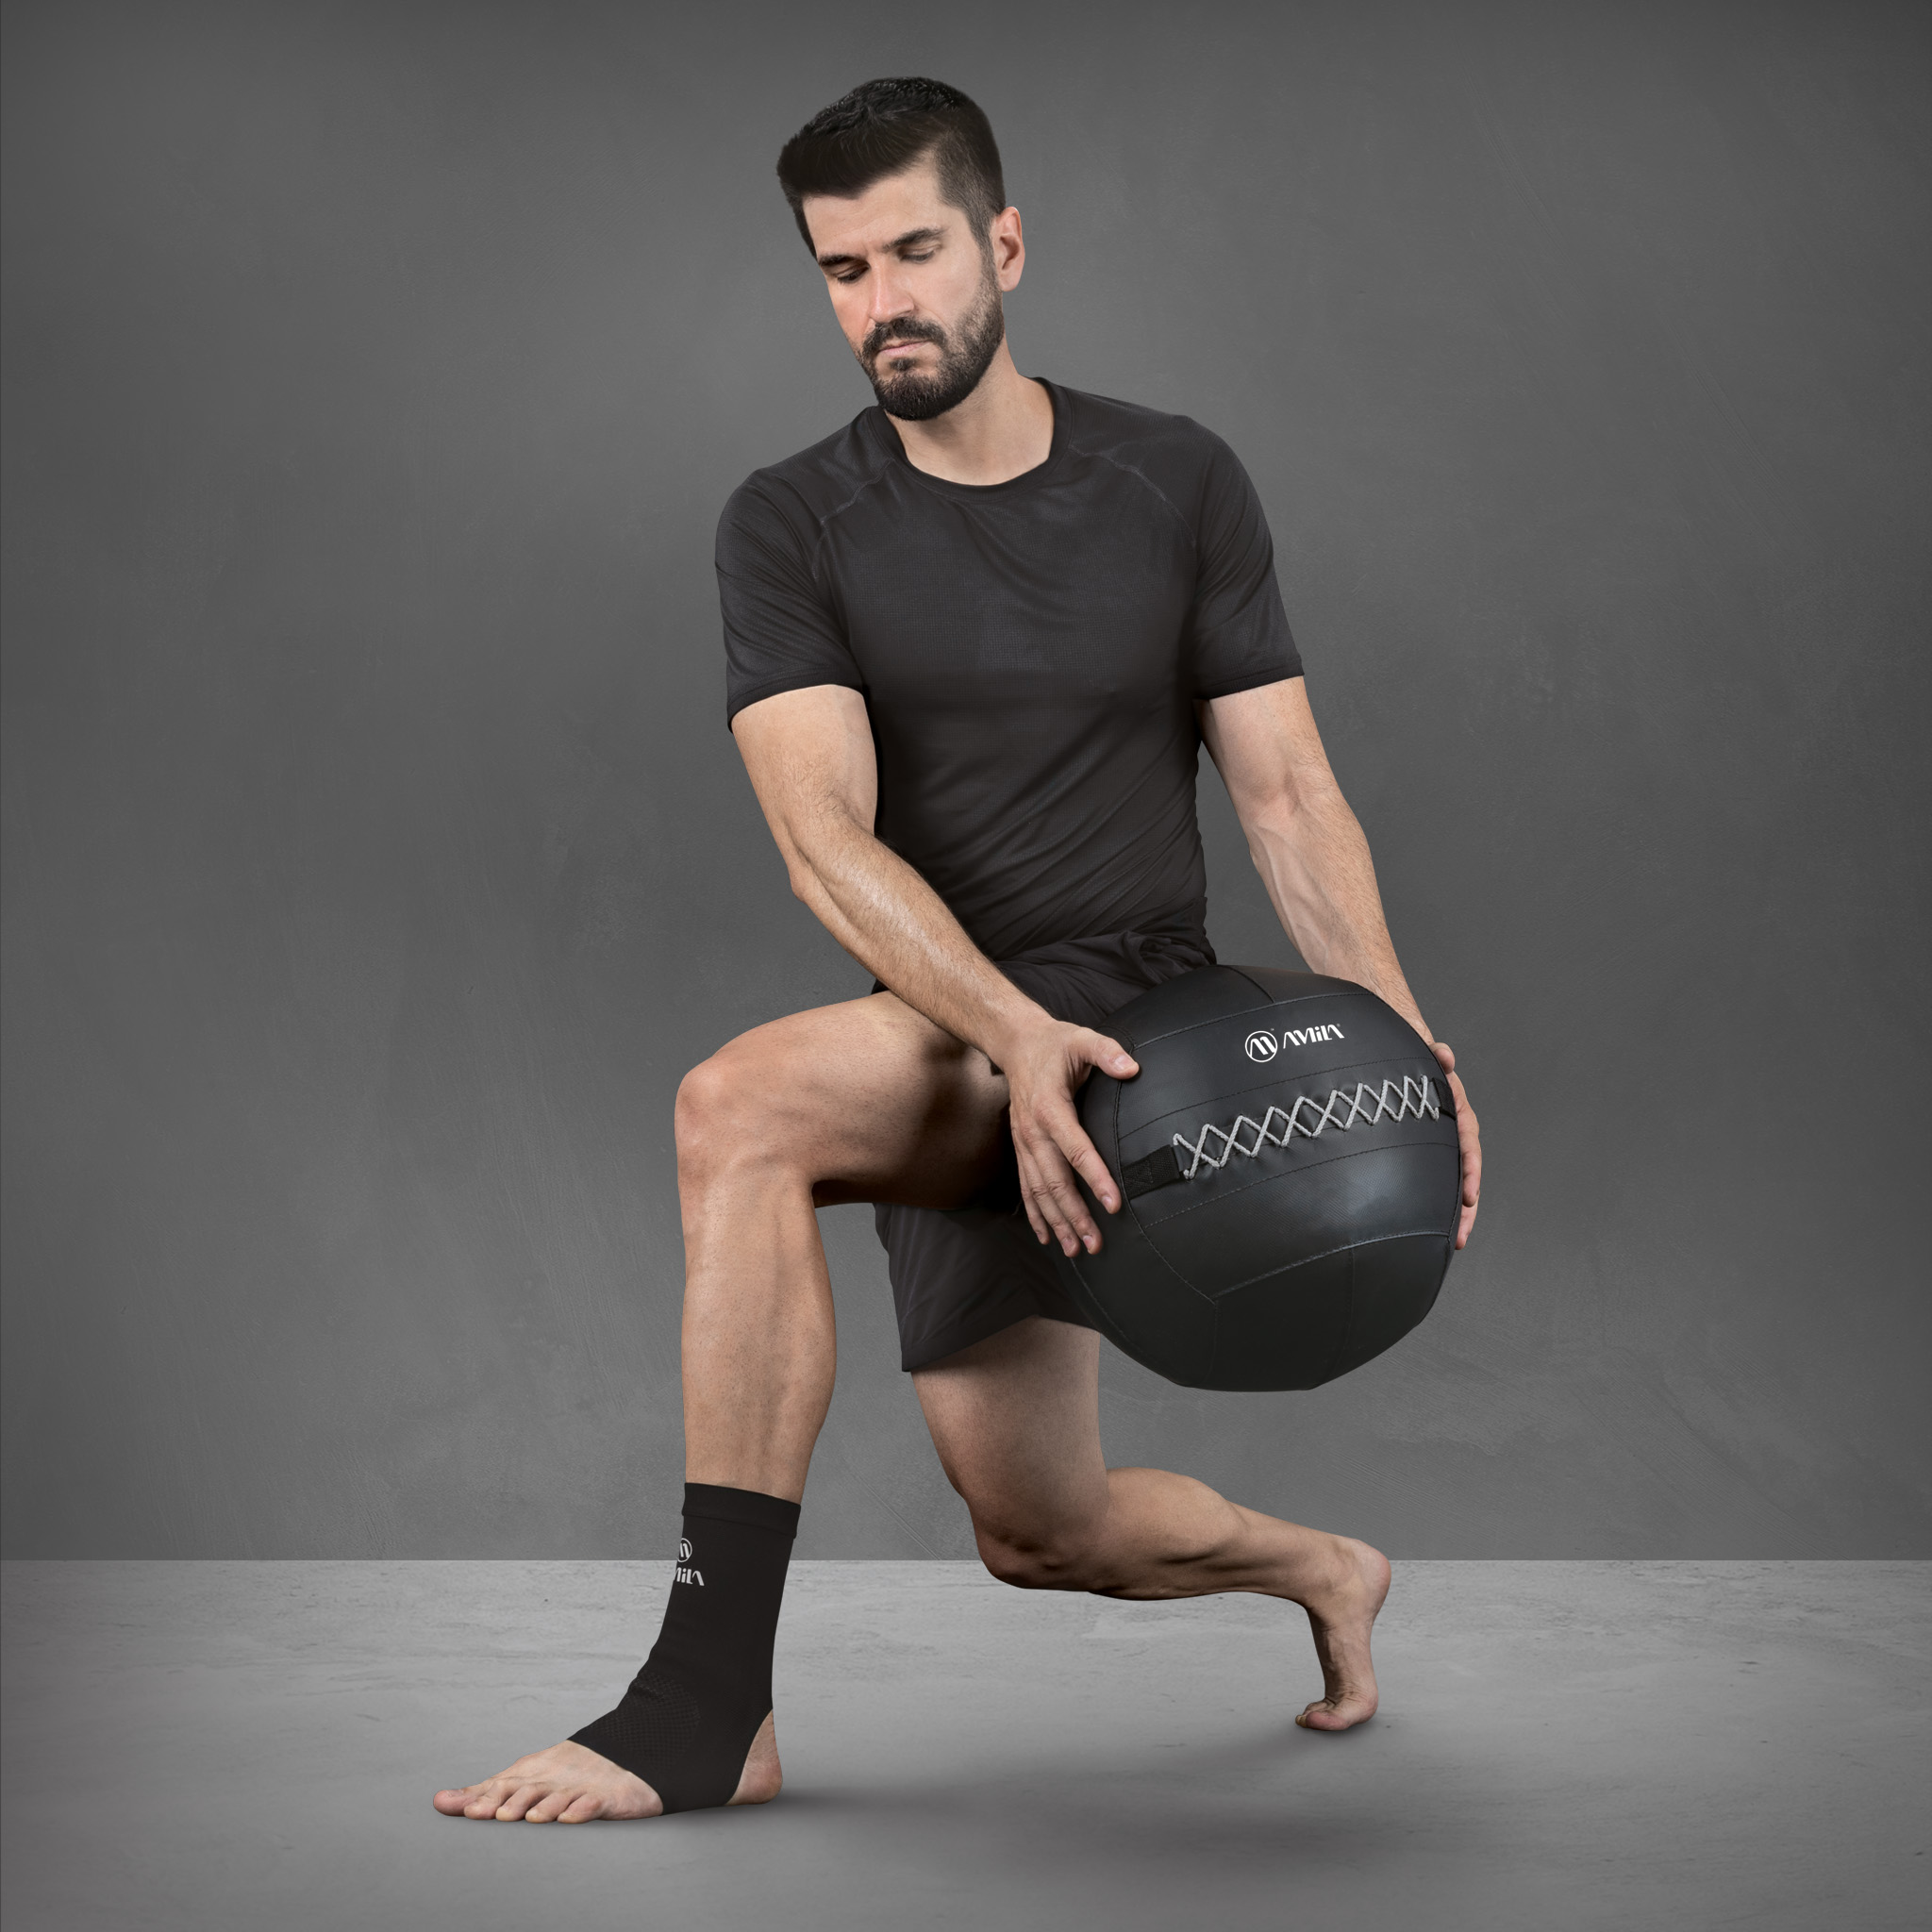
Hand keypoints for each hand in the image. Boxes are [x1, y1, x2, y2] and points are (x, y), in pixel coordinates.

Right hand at [999, 1020, 1139, 1257]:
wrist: (1015, 1044)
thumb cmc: (1054, 1044)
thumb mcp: (1083, 1039)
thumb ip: (1108, 1052)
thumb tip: (1132, 1068)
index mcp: (1050, 1108)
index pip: (1076, 1149)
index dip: (1096, 1178)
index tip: (1113, 1204)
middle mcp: (1033, 1132)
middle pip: (1054, 1181)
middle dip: (1074, 1215)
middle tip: (1095, 1242)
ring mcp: (1024, 1143)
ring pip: (1038, 1191)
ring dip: (1056, 1222)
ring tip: (1074, 1250)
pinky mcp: (1021, 1148)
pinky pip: (1026, 1187)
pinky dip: (1036, 1215)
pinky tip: (1048, 1237)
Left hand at [1430, 1041, 1480, 1248]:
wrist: (1399, 1047)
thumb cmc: (1413, 1051)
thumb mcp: (1424, 1051)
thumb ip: (1435, 1054)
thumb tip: (1444, 1054)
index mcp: (1457, 1109)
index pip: (1468, 1144)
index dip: (1470, 1172)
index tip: (1470, 1195)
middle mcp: (1452, 1129)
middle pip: (1465, 1173)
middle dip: (1467, 1208)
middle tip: (1462, 1237)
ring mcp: (1438, 1141)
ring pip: (1452, 1181)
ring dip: (1457, 1212)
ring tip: (1455, 1241)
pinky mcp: (1422, 1148)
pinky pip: (1434, 1177)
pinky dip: (1437, 1201)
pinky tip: (1431, 1225)